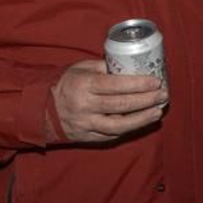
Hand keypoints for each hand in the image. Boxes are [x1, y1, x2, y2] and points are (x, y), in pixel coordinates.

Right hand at [50, 61, 167, 143]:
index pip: (116, 85)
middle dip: (146, 100)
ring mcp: (86, 124)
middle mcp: (85, 106)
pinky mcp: (87, 137)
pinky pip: (111, 135)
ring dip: (141, 119)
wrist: (39, 110)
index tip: (156, 81)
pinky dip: (129, 129)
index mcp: (84, 85)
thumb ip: (105, 67)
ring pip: (118, 125)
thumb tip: (131, 64)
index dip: (139, 84)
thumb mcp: (81, 68)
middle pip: (121, 105)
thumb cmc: (65, 84)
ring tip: (157, 112)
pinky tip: (142, 122)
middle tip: (163, 95)